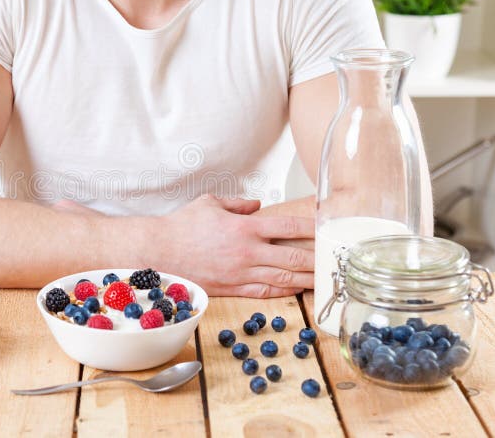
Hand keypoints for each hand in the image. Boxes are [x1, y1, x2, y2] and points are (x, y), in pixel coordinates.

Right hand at [158, 194, 313, 297]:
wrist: (159, 252)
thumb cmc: (182, 226)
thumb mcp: (210, 202)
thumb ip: (237, 203)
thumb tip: (257, 205)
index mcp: (244, 227)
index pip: (287, 226)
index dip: (311, 227)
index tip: (327, 226)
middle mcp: (247, 252)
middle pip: (292, 256)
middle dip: (317, 258)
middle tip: (336, 258)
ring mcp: (241, 273)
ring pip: (283, 277)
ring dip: (307, 277)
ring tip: (325, 277)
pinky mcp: (233, 288)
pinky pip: (265, 291)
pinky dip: (284, 290)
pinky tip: (297, 288)